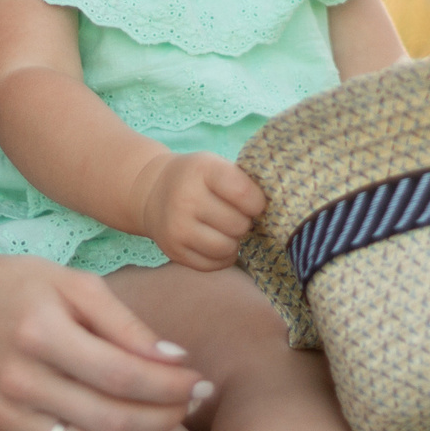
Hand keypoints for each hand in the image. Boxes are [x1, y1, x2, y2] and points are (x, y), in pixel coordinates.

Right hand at [0, 244, 204, 430]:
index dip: (171, 385)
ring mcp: (6, 415)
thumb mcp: (77, 285)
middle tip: (193, 401)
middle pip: (112, 420)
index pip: (122, 376)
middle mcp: (18, 380)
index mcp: (38, 332)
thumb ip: (128, 324)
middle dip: (167, 416)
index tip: (200, 380)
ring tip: (165, 417)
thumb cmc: (26, 289)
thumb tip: (177, 362)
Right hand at [133, 152, 265, 272]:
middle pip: (238, 224)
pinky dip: (222, 256)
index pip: (244, 193)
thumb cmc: (197, 178)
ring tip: (227, 229)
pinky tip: (216, 241)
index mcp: (202, 170)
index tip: (253, 201)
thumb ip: (243, 182)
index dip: (257, 202)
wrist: (151, 191)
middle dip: (244, 222)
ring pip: (227, 247)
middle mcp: (185, 198)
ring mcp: (177, 228)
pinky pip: (214, 264)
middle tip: (236, 215)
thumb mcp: (215, 166)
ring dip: (234, 241)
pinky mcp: (174, 251)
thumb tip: (278, 212)